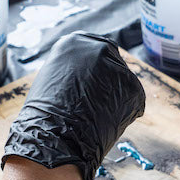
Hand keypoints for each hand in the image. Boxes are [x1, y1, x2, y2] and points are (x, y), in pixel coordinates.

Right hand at [1, 32, 145, 179]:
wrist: (52, 137)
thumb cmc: (45, 115)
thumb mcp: (53, 78)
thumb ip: (73, 70)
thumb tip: (88, 74)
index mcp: (74, 42)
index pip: (95, 50)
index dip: (95, 71)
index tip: (92, 85)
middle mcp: (97, 48)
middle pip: (113, 63)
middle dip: (109, 82)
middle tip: (99, 104)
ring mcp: (117, 67)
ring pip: (123, 85)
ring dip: (115, 100)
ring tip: (96, 117)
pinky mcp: (132, 88)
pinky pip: (134, 103)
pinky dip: (124, 115)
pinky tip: (106, 124)